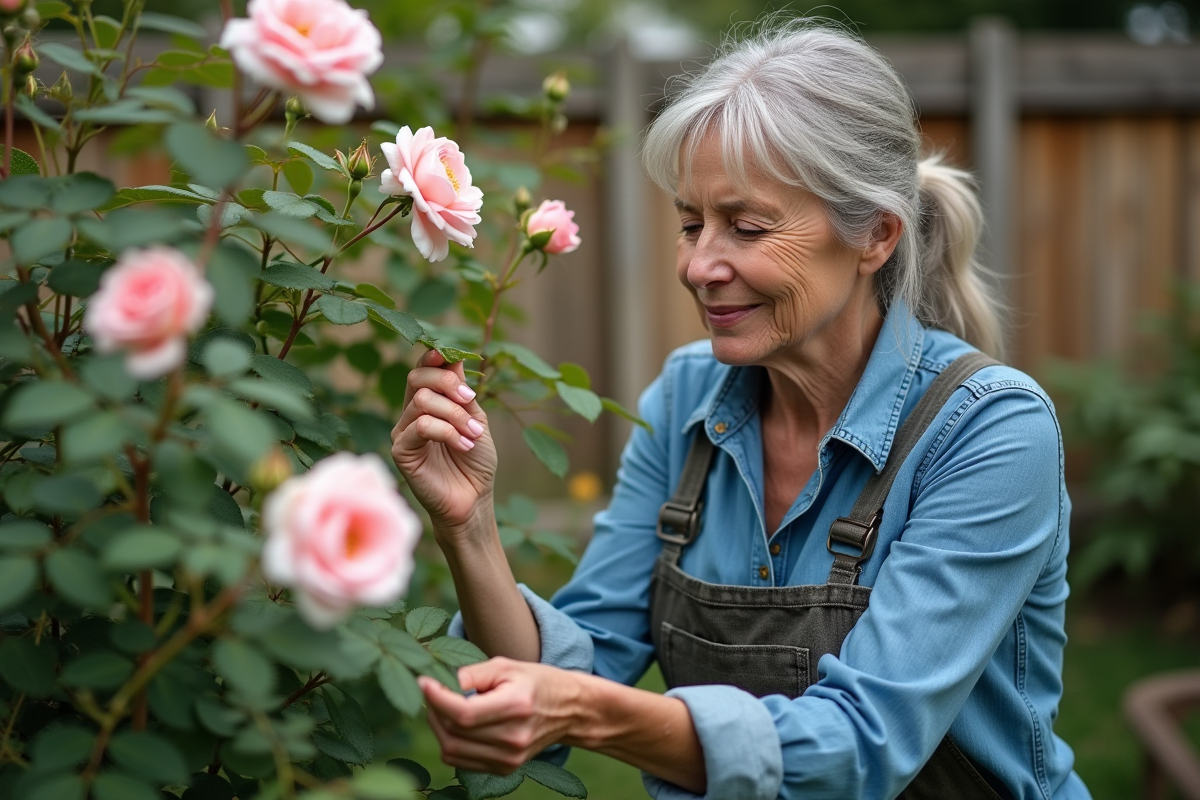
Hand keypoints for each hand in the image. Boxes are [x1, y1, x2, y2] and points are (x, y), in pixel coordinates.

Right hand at [391, 349, 496, 534]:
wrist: (474, 500)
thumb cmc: (476, 463)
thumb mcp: (477, 420)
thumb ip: (463, 393)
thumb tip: (453, 357)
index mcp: (430, 404)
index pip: (422, 370)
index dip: (433, 358)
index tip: (448, 355)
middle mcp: (411, 414)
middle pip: (417, 378)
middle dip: (448, 383)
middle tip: (470, 400)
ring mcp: (403, 432)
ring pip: (422, 401)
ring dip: (455, 414)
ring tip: (473, 434)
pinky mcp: (401, 451)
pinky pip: (420, 426)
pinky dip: (446, 430)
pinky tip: (463, 444)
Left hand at [419, 658, 583, 774]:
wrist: (568, 710)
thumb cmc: (535, 681)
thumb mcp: (505, 666)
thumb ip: (470, 674)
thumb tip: (437, 682)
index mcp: (516, 706)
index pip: (463, 713)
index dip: (436, 698)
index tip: (423, 681)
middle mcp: (513, 738)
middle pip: (454, 732)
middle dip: (433, 710)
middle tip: (430, 691)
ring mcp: (510, 758)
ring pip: (452, 750)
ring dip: (437, 727)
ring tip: (441, 706)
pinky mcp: (505, 768)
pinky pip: (460, 760)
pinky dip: (449, 742)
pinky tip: (455, 723)